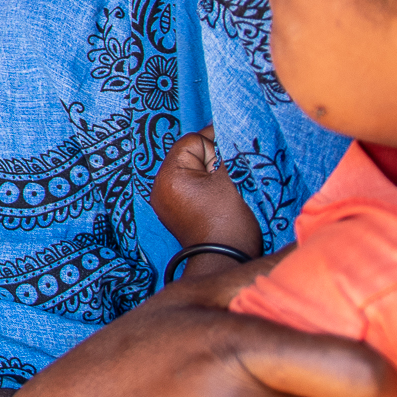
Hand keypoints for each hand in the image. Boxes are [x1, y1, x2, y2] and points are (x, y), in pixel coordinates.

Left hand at [151, 128, 265, 263]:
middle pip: (189, 156)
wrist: (225, 262)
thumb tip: (227, 134)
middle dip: (213, 155)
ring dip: (211, 170)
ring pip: (192, 171)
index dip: (215, 138)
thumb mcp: (229, 180)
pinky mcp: (177, 212)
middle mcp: (161, 187)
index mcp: (169, 176)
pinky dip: (206, 185)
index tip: (235, 138)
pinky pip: (191, 187)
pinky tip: (222, 191)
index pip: (191, 142)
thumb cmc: (228, 222)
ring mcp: (167, 201)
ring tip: (229, 179)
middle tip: (234, 162)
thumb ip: (225, 154)